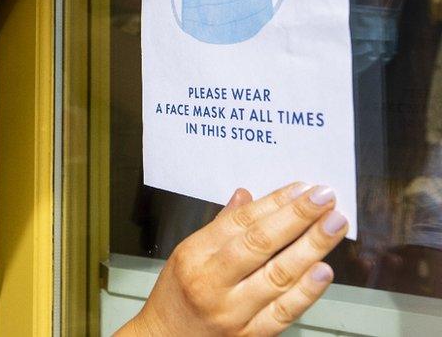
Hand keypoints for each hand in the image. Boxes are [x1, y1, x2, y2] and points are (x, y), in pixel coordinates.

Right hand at [116, 183, 348, 335]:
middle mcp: (212, 282)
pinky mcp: (249, 336)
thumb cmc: (176, 295)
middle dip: (297, 217)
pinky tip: (324, 271)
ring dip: (310, 247)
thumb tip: (247, 197)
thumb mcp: (186, 253)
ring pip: (277, 276)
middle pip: (260, 244)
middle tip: (325, 198)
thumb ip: (220, 226)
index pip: (240, 222)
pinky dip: (306, 292)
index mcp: (195, 255)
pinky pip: (283, 313)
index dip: (275, 203)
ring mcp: (231, 311)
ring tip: (334, 225)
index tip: (302, 188)